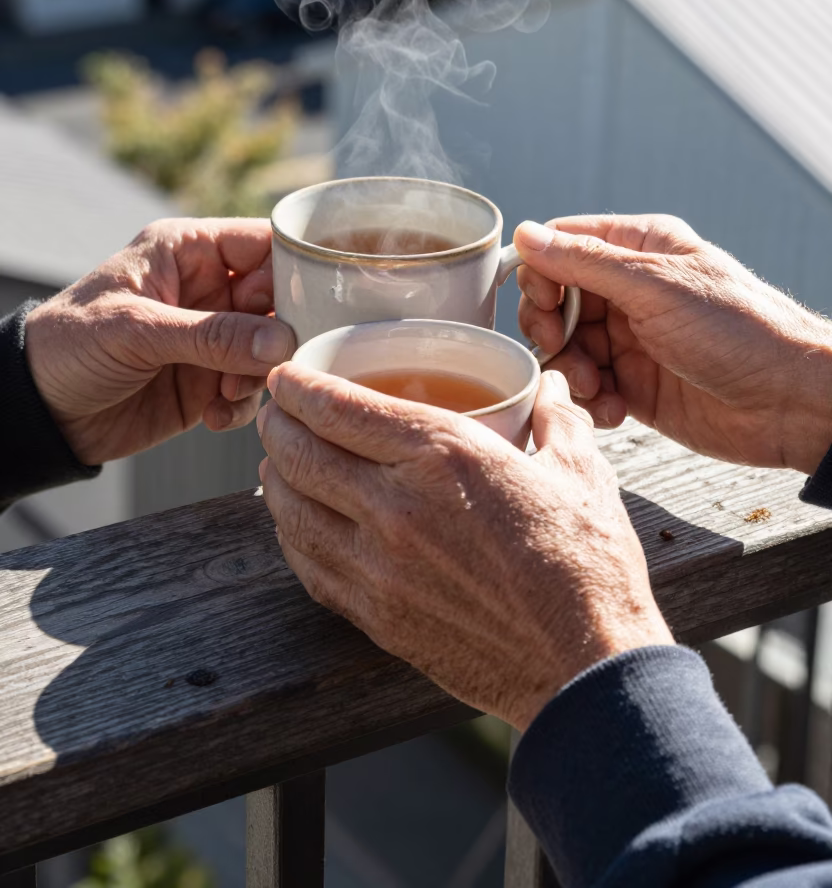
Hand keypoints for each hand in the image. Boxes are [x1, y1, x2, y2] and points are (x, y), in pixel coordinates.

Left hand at [25, 218, 294, 464]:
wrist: (37, 412)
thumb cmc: (71, 345)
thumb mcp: (138, 330)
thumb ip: (212, 335)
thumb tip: (282, 342)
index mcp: (190, 251)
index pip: (264, 243)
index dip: (295, 267)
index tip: (319, 301)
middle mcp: (209, 289)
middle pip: (280, 300)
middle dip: (283, 333)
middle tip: (275, 361)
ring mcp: (212, 337)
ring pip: (272, 349)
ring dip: (260, 375)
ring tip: (226, 393)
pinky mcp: (210, 382)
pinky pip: (252, 390)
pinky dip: (242, 406)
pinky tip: (210, 417)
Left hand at [257, 364, 670, 730]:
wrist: (586, 667)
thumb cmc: (588, 567)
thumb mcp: (582, 473)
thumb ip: (557, 419)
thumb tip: (553, 386)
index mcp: (443, 456)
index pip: (339, 408)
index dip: (298, 386)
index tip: (284, 376)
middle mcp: (396, 507)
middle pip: (301, 454)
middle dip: (275, 425)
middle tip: (273, 411)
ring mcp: (378, 567)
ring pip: (292, 511)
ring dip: (274, 479)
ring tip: (275, 462)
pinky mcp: (376, 617)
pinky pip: (309, 567)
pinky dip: (291, 536)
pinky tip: (296, 523)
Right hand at [514, 214, 831, 473]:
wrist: (791, 403)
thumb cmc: (740, 331)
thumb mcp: (656, 286)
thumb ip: (586, 262)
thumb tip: (526, 234)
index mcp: (640, 249)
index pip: (562, 245)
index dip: (541, 275)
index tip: (546, 306)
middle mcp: (632, 291)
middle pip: (555, 300)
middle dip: (550, 329)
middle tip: (562, 348)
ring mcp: (632, 339)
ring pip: (566, 348)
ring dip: (569, 370)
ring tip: (596, 387)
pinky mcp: (636, 386)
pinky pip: (588, 388)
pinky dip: (590, 401)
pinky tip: (615, 410)